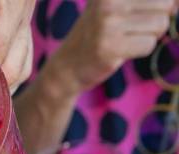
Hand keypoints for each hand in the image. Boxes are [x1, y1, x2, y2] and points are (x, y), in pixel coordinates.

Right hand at [52, 0, 175, 94]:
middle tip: (132, 28)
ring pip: (160, 25)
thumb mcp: (117, 6)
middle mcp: (107, 2)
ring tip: (126, 39)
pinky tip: (121, 51)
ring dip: (149, 35)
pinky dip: (141, 50)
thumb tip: (176, 3)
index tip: (138, 16)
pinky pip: (149, 45)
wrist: (67, 65)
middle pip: (166, 4)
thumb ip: (149, 0)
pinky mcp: (110, 47)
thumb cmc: (99, 33)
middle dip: (156, 19)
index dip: (160, 4)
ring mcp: (107, 24)